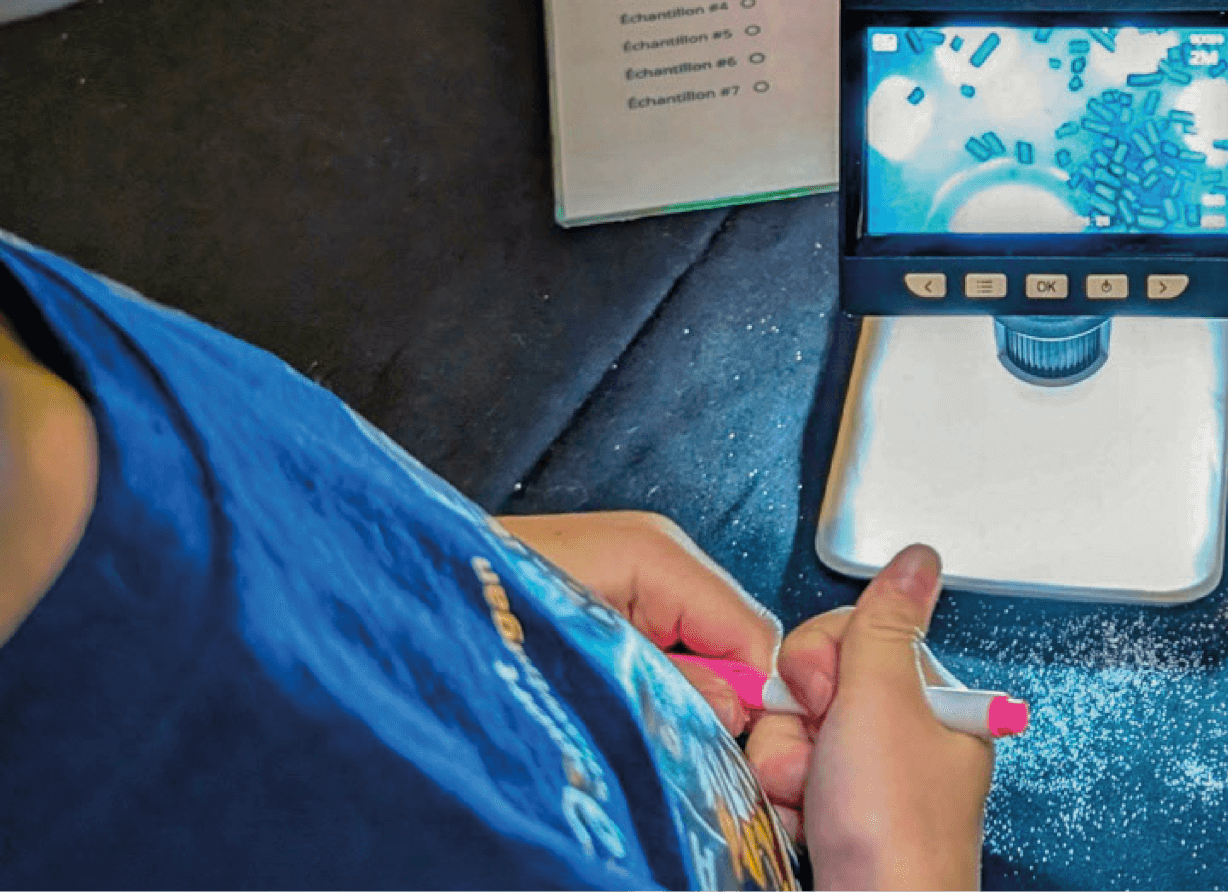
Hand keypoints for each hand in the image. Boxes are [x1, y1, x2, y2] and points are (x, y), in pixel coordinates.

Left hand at [496, 511, 778, 735]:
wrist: (389, 592)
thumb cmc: (470, 608)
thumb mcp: (584, 663)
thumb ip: (669, 688)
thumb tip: (735, 714)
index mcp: (657, 554)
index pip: (756, 635)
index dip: (757, 702)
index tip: (736, 755)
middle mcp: (656, 552)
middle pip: (736, 641)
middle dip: (724, 700)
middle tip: (688, 751)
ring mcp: (635, 571)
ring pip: (705, 649)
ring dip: (688, 698)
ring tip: (643, 731)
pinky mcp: (613, 594)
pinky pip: (668, 646)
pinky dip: (658, 686)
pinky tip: (624, 709)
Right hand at [744, 545, 992, 889]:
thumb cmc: (897, 835)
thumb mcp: (885, 705)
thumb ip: (885, 626)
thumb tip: (915, 560)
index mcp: (932, 700)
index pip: (854, 635)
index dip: (824, 662)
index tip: (833, 696)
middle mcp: (902, 738)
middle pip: (813, 685)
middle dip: (799, 722)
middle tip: (825, 757)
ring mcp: (867, 783)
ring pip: (788, 735)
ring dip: (785, 768)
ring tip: (815, 803)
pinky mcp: (835, 820)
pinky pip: (781, 783)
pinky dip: (781, 805)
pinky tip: (804, 827)